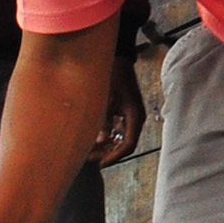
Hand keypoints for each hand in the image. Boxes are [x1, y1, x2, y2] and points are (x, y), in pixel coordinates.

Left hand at [92, 50, 146, 165]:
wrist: (117, 59)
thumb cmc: (113, 76)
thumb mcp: (106, 98)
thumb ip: (104, 120)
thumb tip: (100, 142)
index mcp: (135, 117)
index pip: (128, 145)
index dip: (114, 157)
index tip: (100, 163)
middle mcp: (135, 119)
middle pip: (123, 144)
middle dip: (107, 153)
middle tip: (89, 159)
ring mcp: (130, 116)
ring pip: (119, 138)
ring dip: (105, 146)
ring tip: (88, 151)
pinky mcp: (123, 112)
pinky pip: (116, 129)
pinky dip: (106, 136)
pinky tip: (92, 138)